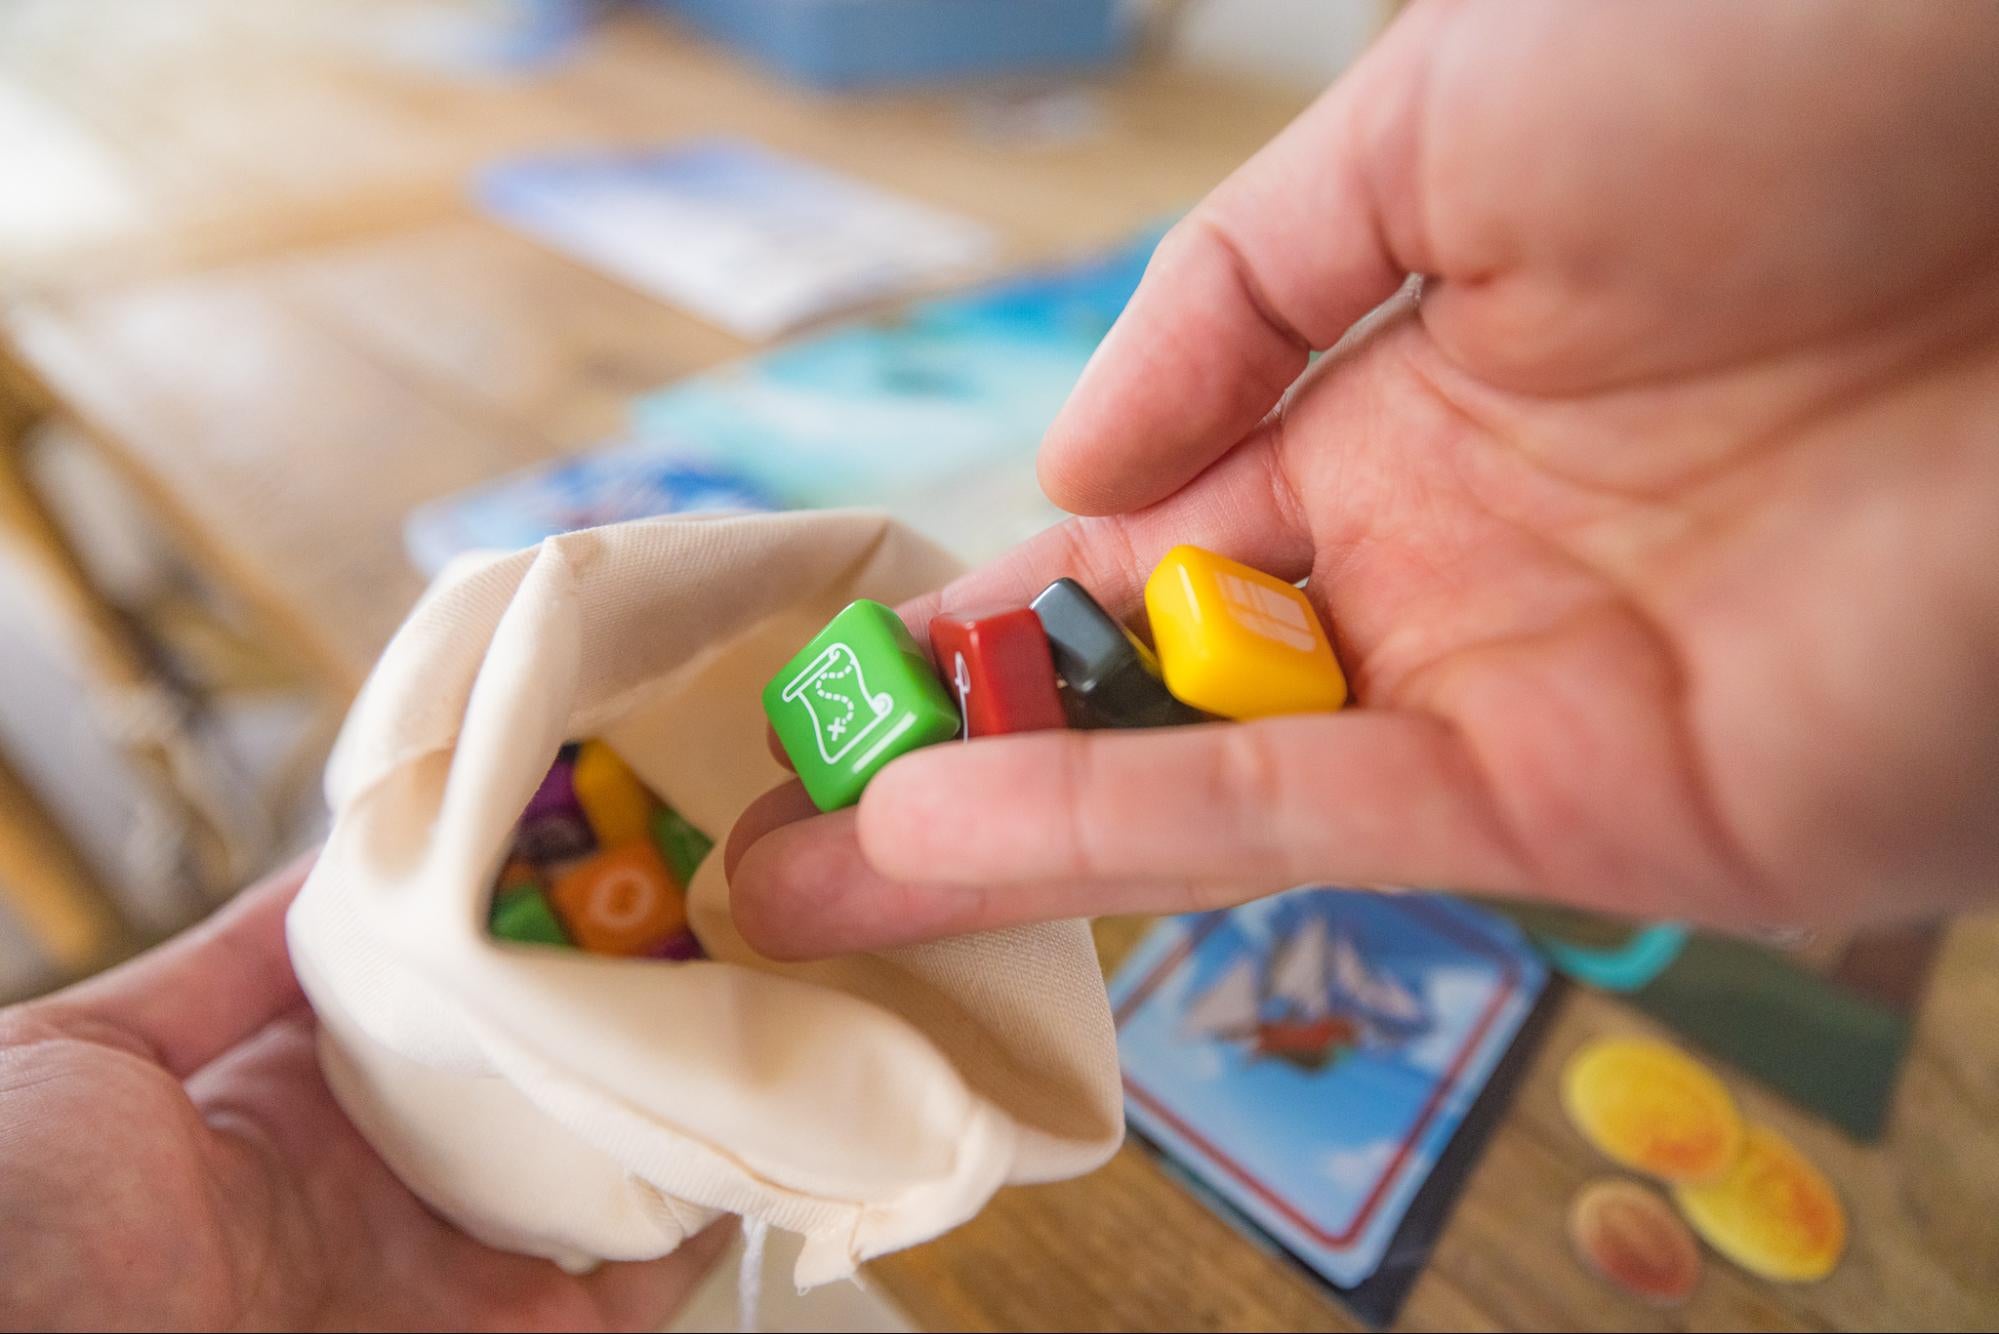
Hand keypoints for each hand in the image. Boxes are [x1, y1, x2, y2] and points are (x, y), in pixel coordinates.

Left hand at [0, 857, 726, 1329]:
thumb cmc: (11, 1223)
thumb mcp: (82, 1054)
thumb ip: (221, 963)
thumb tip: (341, 857)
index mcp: (290, 1107)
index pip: (437, 999)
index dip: (514, 919)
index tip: (587, 829)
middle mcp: (390, 1186)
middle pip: (539, 1076)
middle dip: (621, 991)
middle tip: (701, 892)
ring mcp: (457, 1271)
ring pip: (609, 1167)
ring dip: (683, 1085)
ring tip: (756, 983)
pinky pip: (640, 1280)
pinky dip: (707, 1206)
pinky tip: (749, 1113)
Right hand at [725, 0, 1998, 958]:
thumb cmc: (1784, 64)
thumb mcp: (1439, 124)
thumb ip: (1232, 296)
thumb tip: (1076, 473)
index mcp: (1418, 402)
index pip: (1161, 536)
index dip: (999, 597)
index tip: (852, 646)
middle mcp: (1453, 568)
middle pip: (1162, 687)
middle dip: (968, 745)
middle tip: (779, 798)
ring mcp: (1517, 694)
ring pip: (1207, 784)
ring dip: (992, 832)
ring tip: (797, 867)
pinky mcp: (1595, 805)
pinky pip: (1310, 821)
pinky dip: (1113, 831)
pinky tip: (933, 836)